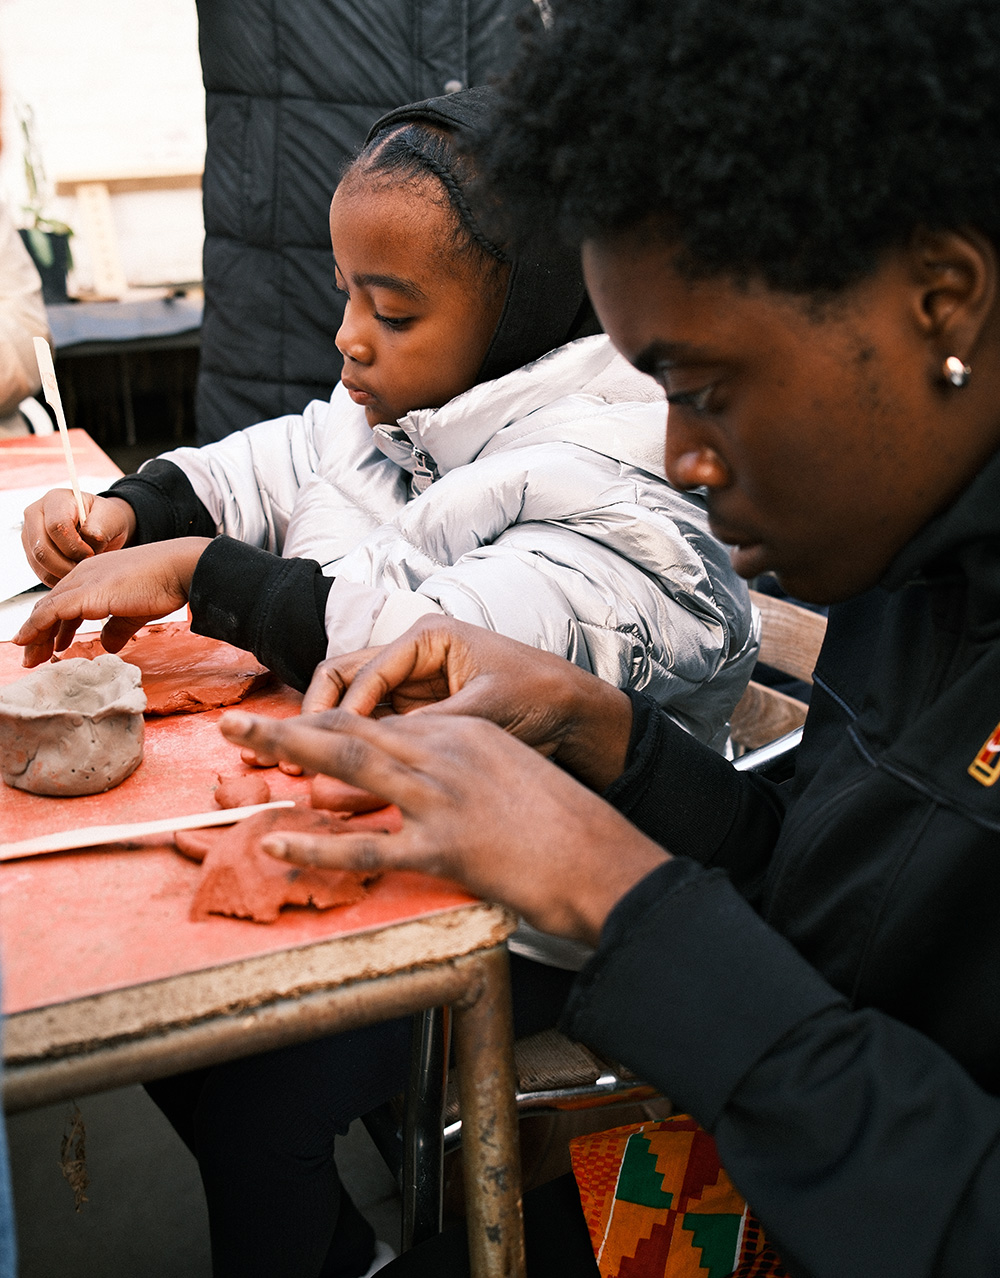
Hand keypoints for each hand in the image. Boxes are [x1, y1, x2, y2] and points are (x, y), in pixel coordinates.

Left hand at [14, 537, 210, 665]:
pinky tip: (26, 641)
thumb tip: (107, 645)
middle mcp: (83, 575)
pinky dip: (35, 627)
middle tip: (33, 657)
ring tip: (29, 658)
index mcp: (94, 575)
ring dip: (34, 636)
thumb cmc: (164, 584)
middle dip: (39, 634)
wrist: (179, 568)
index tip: (52, 646)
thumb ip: (117, 628)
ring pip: (45, 610)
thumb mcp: (134, 611)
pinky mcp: (86, 593)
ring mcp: (83, 582)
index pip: (64, 602)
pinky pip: (50, 612)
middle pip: (50, 606)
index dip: (54, 626)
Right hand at [21, 490, 136, 585]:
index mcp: (56, 499)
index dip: (75, 546)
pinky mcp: (30, 552)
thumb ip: (100, 528)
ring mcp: (29, 534)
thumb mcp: (111, 518)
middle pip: (42, 548)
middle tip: (86, 567)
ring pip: (39, 563)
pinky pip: (41, 573)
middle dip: (67, 565)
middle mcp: (36, 514)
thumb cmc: (105, 520)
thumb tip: (88, 542)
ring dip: (63, 573)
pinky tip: (74, 574)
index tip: (91, 553)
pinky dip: (59, 579)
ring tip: (82, 569)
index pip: (57, 526)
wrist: (100, 528)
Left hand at [220, 707, 667, 944]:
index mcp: (463, 732)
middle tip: (238, 724)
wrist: (602, 857)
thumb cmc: (565, 822)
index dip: (329, 725)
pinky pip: (367, 845)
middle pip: (354, 731)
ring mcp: (442, 797)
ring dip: (288, 754)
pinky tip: (277, 840)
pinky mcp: (443, 846)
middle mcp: (446, 753)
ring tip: (241, 749)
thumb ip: (463, 770)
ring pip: (350, 767)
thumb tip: (424, 786)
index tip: (290, 727)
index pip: (382, 722)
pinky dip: (317, 844)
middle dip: (291, 726)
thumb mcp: (511, 775)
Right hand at [303, 618, 633, 791]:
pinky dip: (355, 749)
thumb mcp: (483, 710)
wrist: (578, 717)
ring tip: (300, 767)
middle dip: (317, 716)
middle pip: (344, 680)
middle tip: (292, 754)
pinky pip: (376, 729)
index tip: (325, 749)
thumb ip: (430, 728)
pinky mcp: (421, 714)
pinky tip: (337, 777)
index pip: (363, 670)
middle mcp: (414, 657)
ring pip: (353, 706)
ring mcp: (415, 686)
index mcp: (429, 638)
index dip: (341, 713)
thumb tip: (379, 752)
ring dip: (328, 734)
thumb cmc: (540, 696)